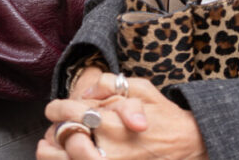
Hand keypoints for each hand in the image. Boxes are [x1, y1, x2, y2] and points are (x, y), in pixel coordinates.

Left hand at [38, 72, 206, 159]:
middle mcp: (107, 147)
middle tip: (54, 129)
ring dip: (52, 153)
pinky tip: (67, 158)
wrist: (189, 146)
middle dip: (55, 131)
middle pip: (63, 139)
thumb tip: (85, 92)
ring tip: (49, 148)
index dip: (56, 109)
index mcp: (111, 121)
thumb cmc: (165, 118)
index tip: (53, 109)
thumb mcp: (142, 89)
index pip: (69, 112)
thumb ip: (110, 85)